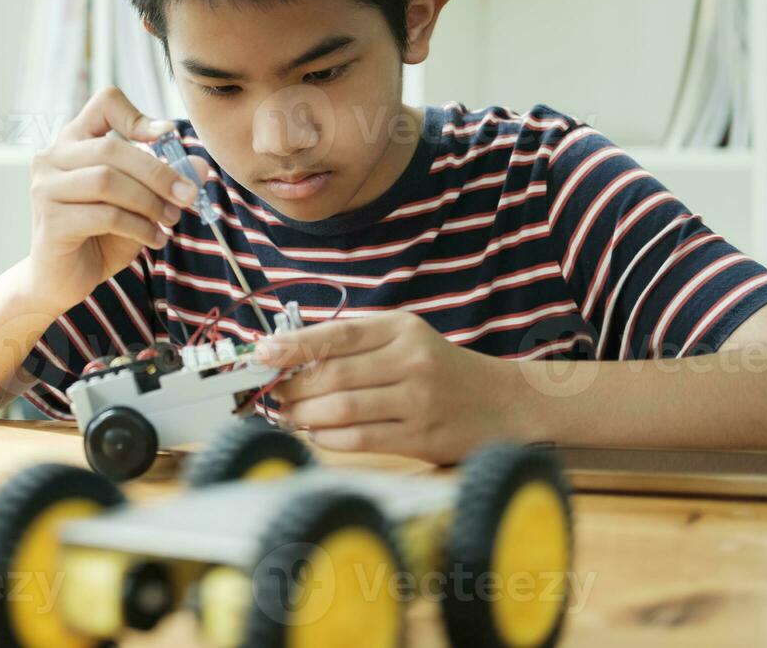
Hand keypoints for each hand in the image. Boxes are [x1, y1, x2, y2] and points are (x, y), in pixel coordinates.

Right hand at [26, 87, 210, 314]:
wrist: (61, 281)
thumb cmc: (98, 236)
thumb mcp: (139, 204)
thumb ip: (164, 183)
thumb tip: (200, 167)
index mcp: (74, 142)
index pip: (103, 103)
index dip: (138, 115)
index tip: (168, 136)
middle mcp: (52, 158)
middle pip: (112, 148)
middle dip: (158, 172)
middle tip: (188, 195)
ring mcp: (46, 188)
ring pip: (107, 180)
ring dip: (149, 201)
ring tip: (170, 220)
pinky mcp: (51, 220)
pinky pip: (104, 215)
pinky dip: (138, 227)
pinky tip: (154, 239)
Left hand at [255, 311, 523, 464]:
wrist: (504, 402)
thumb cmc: (440, 369)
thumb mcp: (405, 339)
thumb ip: (355, 344)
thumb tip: (289, 354)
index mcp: (402, 329)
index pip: (337, 334)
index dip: (293, 345)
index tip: (261, 353)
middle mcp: (411, 360)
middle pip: (333, 374)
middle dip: (292, 386)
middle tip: (270, 392)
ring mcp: (419, 400)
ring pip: (342, 408)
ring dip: (304, 414)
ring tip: (288, 414)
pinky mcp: (422, 437)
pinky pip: (361, 438)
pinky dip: (328, 437)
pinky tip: (316, 432)